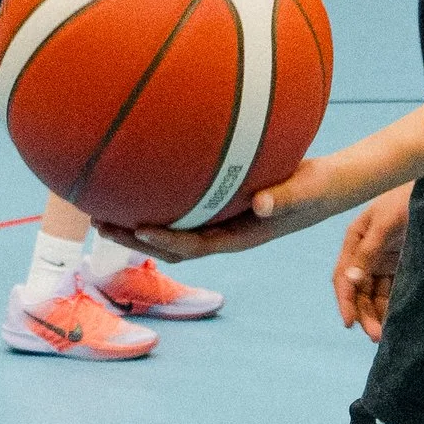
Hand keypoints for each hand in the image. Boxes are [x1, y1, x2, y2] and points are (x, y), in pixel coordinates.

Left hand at [100, 149, 365, 265]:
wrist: (325, 186)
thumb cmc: (316, 189)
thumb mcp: (305, 193)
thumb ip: (284, 199)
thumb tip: (261, 204)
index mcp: (238, 237)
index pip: (194, 245)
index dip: (165, 241)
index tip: (138, 229)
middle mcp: (222, 232)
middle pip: (170, 243)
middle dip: (133, 236)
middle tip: (99, 220)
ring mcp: (218, 220)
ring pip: (169, 227)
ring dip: (134, 222)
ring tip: (100, 205)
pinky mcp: (217, 204)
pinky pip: (180, 205)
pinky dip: (155, 198)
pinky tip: (135, 177)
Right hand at [332, 184, 411, 342]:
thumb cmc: (407, 199)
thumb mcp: (385, 223)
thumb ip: (368, 251)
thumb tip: (350, 281)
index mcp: (355, 240)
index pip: (343, 276)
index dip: (345, 300)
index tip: (349, 323)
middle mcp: (366, 253)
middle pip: (359, 290)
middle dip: (365, 313)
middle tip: (376, 335)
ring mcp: (384, 260)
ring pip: (375, 294)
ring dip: (378, 313)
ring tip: (386, 334)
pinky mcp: (402, 265)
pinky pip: (393, 290)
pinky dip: (393, 306)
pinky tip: (397, 320)